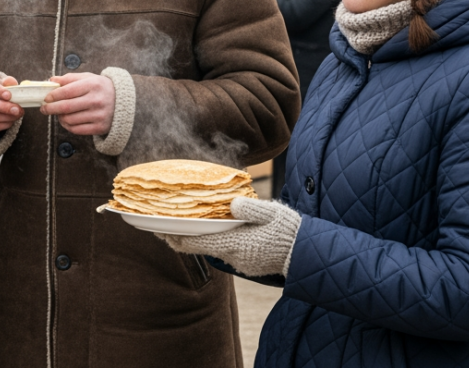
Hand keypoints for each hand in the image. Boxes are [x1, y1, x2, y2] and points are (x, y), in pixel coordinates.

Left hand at [41, 73, 114, 135]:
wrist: (124, 102)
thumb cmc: (101, 88)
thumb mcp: (89, 78)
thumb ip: (69, 78)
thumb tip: (51, 81)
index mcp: (93, 85)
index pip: (67, 91)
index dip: (53, 95)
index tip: (46, 98)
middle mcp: (96, 100)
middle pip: (65, 107)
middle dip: (50, 108)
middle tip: (44, 109)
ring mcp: (99, 115)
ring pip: (69, 120)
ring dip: (59, 118)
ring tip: (59, 114)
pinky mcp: (100, 127)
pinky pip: (76, 130)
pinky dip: (67, 126)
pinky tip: (67, 121)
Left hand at [155, 197, 301, 277]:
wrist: (310, 254)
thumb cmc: (291, 231)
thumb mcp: (273, 213)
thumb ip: (252, 208)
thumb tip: (233, 204)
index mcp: (236, 244)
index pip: (196, 241)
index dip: (174, 235)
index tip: (158, 228)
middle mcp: (234, 257)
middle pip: (199, 246)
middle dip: (181, 236)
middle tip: (162, 224)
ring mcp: (241, 263)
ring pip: (212, 249)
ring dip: (198, 238)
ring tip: (184, 223)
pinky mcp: (248, 264)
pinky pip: (225, 251)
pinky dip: (214, 241)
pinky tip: (213, 230)